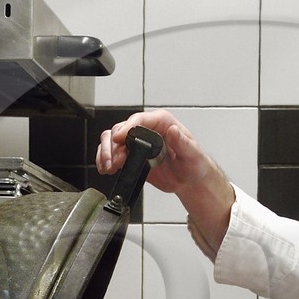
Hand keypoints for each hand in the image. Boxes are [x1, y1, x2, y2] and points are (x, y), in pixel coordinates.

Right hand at [96, 111, 234, 256]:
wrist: (189, 179)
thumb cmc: (193, 163)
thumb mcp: (192, 153)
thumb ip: (182, 142)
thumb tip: (173, 130)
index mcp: (162, 122)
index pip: (139, 119)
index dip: (126, 128)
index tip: (119, 139)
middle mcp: (146, 129)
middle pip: (120, 129)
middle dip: (113, 145)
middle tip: (116, 162)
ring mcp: (137, 143)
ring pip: (112, 140)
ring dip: (106, 153)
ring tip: (109, 168)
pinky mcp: (131, 156)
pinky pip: (112, 153)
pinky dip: (105, 160)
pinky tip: (105, 169)